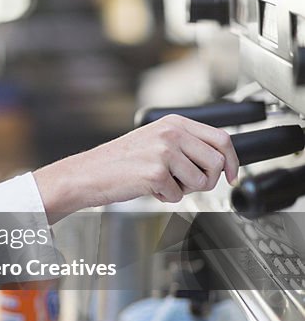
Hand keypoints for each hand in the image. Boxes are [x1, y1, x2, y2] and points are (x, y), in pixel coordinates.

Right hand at [34, 115, 238, 220]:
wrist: (89, 173)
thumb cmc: (121, 161)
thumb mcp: (156, 141)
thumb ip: (187, 145)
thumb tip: (220, 162)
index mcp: (174, 122)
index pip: (221, 138)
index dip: (231, 160)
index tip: (231, 175)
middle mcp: (172, 133)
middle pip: (217, 162)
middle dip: (208, 180)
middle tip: (187, 183)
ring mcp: (164, 152)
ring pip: (201, 181)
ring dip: (185, 190)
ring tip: (162, 182)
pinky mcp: (156, 172)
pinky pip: (179, 196)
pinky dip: (165, 198)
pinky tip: (148, 188)